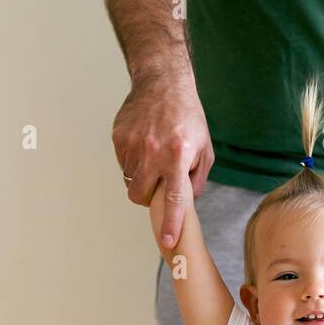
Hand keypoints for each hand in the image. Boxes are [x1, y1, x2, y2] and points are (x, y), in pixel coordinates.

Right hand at [112, 68, 213, 248]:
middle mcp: (153, 152)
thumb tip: (186, 203)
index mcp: (178, 156)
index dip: (170, 222)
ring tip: (153, 156)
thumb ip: (197, 179)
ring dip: (140, 177)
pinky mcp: (118, 137)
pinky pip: (122, 164)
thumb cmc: (188, 118)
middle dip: (146, 198)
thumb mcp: (205, 149)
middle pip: (140, 195)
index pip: (173, 198)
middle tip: (156, 184)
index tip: (167, 241)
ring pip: (129, 180)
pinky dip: (132, 162)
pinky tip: (144, 145)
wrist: (163, 83)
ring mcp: (133, 145)